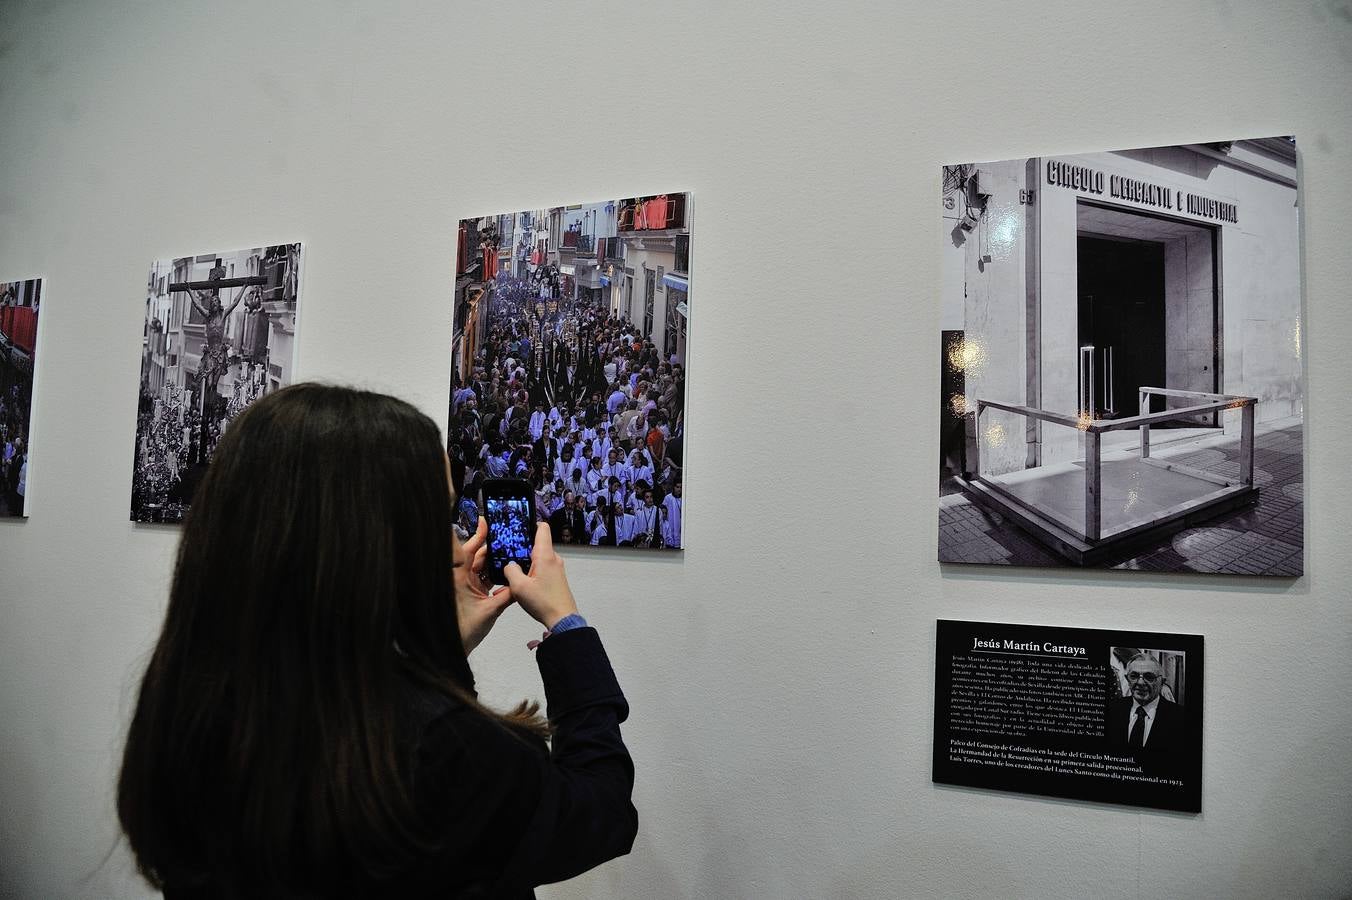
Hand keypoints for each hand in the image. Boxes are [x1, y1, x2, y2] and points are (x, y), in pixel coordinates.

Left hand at [455, 517, 514, 653]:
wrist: (454, 646)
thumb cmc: (465, 629)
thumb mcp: (491, 611)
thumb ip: (507, 595)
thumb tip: (520, 584)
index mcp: (460, 578)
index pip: (467, 551)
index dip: (477, 536)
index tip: (485, 522)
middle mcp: (461, 578)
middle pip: (477, 556)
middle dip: (491, 547)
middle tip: (506, 537)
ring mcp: (466, 584)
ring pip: (480, 566)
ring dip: (493, 560)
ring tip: (508, 551)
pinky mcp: (471, 591)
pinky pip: (482, 577)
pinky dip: (492, 573)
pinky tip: (504, 571)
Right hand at [503, 523, 577, 629]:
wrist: (562, 619)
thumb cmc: (544, 602)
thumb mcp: (519, 586)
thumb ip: (510, 571)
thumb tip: (510, 565)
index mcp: (545, 555)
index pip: (542, 528)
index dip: (531, 524)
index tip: (519, 527)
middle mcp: (554, 559)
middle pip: (537, 544)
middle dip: (522, 549)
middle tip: (508, 555)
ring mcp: (557, 569)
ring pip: (538, 559)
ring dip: (525, 565)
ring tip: (512, 576)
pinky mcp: (556, 578)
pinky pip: (542, 569)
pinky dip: (531, 574)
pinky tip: (521, 585)